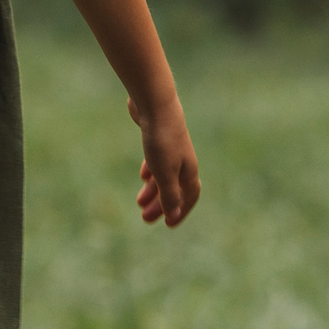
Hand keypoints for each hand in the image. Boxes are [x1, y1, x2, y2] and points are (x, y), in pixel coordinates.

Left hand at [127, 95, 199, 227]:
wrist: (155, 104)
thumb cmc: (161, 139)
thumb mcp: (164, 171)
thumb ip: (169, 194)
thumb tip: (174, 215)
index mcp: (188, 170)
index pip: (190, 197)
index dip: (180, 212)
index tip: (168, 224)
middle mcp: (183, 160)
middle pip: (175, 189)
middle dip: (162, 205)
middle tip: (145, 219)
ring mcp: (172, 148)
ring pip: (165, 175)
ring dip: (153, 191)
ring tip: (139, 202)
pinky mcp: (159, 137)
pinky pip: (158, 161)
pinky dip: (152, 172)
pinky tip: (143, 176)